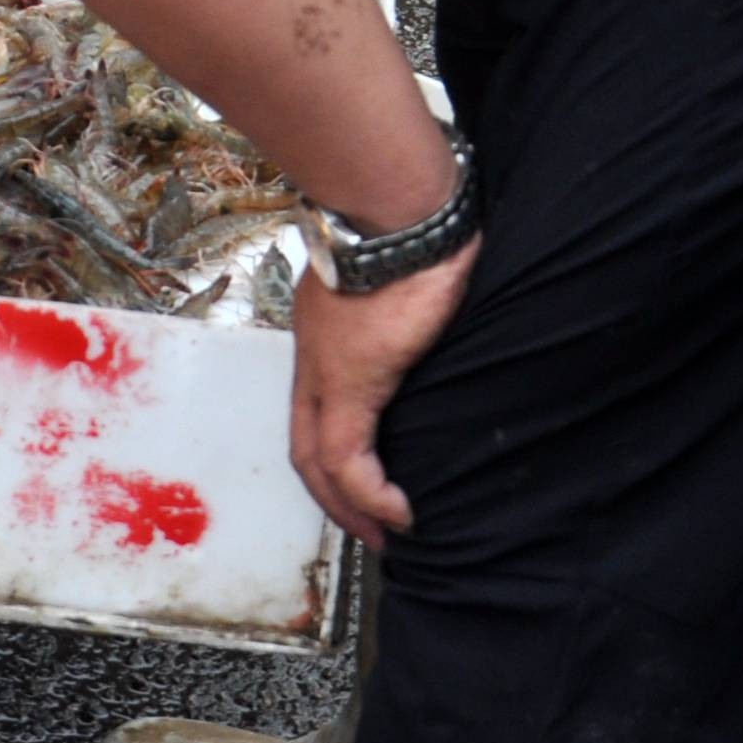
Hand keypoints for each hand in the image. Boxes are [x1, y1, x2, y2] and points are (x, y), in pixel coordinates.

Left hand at [287, 237, 474, 545]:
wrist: (398, 209)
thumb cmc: (409, 231)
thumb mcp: (403, 284)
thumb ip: (407, 316)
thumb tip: (435, 324)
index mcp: (326, 341)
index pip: (312, 416)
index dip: (333, 462)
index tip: (364, 491)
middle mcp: (316, 361)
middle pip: (306, 447)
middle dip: (336, 498)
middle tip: (374, 531)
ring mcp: (329, 371)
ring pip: (318, 458)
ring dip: (351, 505)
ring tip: (388, 533)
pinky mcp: (355, 377)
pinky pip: (348, 455)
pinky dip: (369, 492)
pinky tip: (398, 511)